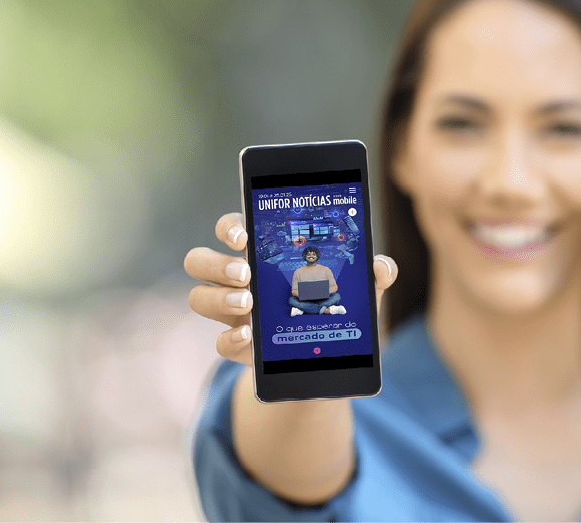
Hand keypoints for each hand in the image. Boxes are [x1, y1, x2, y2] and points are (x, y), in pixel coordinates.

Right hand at [184, 212, 397, 366]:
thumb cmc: (339, 304)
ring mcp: (235, 313)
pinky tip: (250, 336)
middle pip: (200, 260)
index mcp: (263, 254)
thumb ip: (374, 273)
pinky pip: (219, 342)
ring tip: (249, 303)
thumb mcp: (360, 288)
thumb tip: (381, 266)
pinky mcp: (241, 346)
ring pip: (199, 297)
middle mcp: (240, 279)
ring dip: (219, 298)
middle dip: (216, 263)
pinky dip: (230, 339)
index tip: (245, 236)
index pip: (231, 229)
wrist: (331, 354)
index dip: (229, 227)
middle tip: (247, 273)